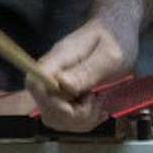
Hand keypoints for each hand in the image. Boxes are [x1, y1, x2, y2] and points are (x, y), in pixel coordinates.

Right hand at [28, 16, 138, 132]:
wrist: (117, 31)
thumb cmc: (116, 38)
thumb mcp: (110, 55)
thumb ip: (88, 71)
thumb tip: (62, 85)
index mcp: (59, 58)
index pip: (35, 82)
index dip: (49, 102)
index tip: (74, 107)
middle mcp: (52, 73)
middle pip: (44, 106)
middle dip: (71, 116)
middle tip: (97, 101)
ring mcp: (57, 85)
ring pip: (54, 117)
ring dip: (79, 121)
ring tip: (99, 105)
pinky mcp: (65, 94)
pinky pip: (65, 118)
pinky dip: (82, 121)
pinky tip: (98, 112)